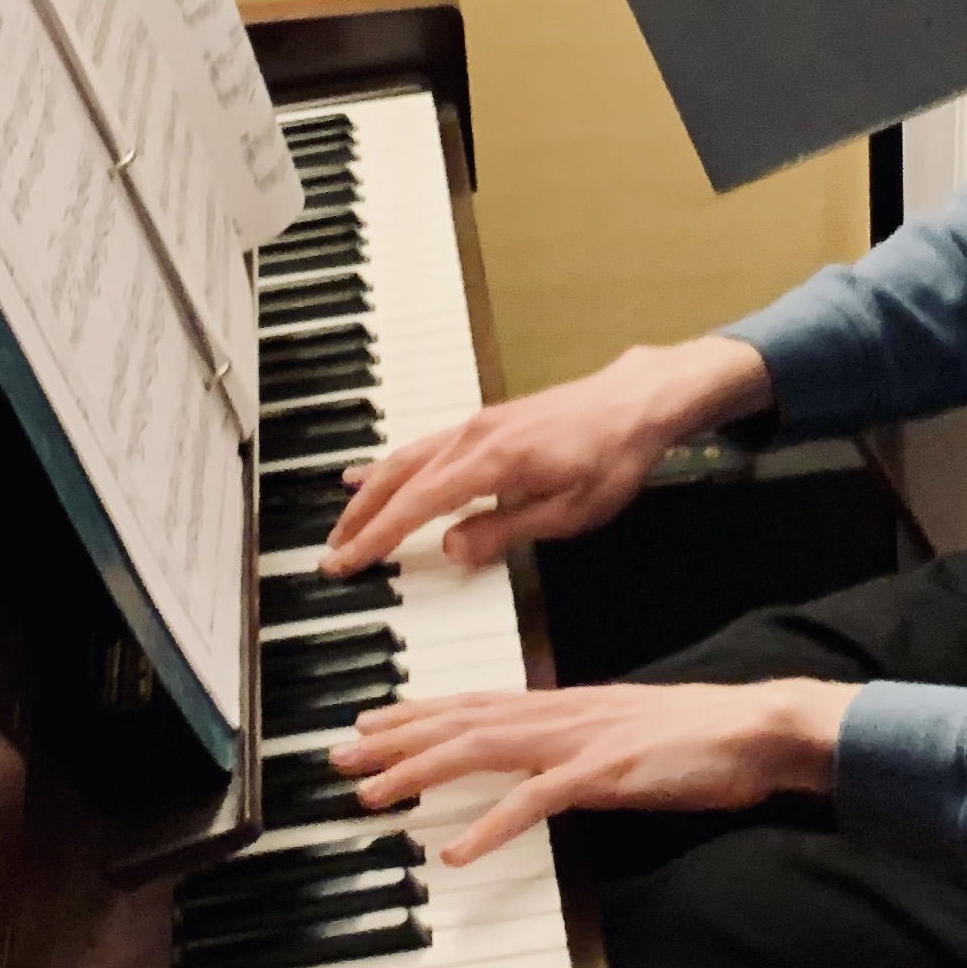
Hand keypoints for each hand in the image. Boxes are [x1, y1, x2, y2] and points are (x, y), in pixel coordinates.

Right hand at [321, 335, 771, 575]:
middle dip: (361, 519)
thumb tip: (449, 549)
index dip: (376, 537)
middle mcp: (472, 437)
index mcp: (490, 463)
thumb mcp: (566, 513)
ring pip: (404, 460)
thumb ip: (503, 531)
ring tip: (343, 523)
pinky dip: (391, 466)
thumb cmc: (609, 459)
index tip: (346, 562)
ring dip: (370, 494)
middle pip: (398, 479)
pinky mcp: (483, 423)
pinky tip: (373, 474)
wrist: (634, 405)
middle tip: (332, 554)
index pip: (415, 505)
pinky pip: (423, 446)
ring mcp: (474, 426)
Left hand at [330, 677, 858, 863]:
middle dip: (394, 737)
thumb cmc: (697, 737)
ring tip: (372, 792)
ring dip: (419, 772)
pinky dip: (490, 826)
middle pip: (458, 721)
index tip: (367, 721)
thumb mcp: (621, 736)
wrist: (757, 728)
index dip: (414, 712)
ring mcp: (579, 741)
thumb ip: (576, 746)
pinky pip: (534, 802)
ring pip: (480, 750)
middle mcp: (559, 713)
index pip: (471, 703)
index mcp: (562, 705)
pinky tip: (455, 850)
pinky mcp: (604, 775)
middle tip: (339, 753)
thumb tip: (540, 765)